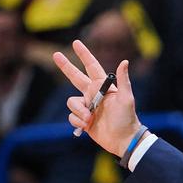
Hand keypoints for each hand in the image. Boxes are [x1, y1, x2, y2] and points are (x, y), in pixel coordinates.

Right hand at [53, 41, 142, 156]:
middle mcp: (93, 94)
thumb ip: (124, 80)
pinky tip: (87, 126)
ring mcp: (87, 107)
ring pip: (72, 102)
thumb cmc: (127, 118)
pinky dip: (78, 121)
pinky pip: (72, 116)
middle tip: (55, 54)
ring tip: (90, 118)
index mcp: (103, 86)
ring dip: (78, 111)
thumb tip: (124, 61)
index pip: (91, 66)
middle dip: (65, 66)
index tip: (76, 43)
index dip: (84, 55)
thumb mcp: (127, 98)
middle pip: (75, 77)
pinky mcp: (83, 120)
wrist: (123, 139)